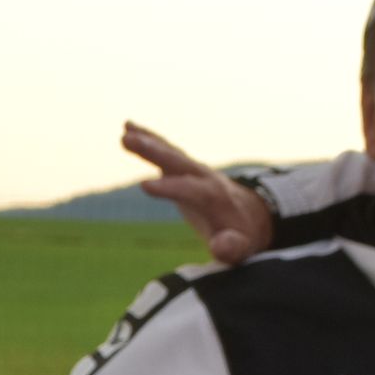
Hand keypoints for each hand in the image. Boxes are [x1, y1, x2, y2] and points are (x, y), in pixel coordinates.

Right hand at [124, 122, 270, 264]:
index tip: (144, 185)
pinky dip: (148, 137)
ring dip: (148, 141)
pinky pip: (165, 150)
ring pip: (171, 153)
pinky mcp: (184, 167)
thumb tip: (220, 248)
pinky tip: (128, 126)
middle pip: (179, 162)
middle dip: (155, 152)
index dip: (169, 188)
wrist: (249, 215)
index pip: (191, 190)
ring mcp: (194, 170)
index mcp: (216, 199)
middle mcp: (205, 178)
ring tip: (124, 135)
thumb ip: (232, 248)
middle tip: (130, 141)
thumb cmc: (241, 236)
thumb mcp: (242, 247)